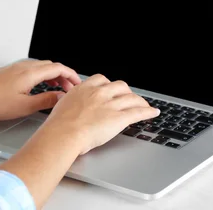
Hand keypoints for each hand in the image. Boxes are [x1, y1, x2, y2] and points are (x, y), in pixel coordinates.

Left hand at [0, 60, 80, 120]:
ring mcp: (15, 68)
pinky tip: (38, 88)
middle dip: (63, 75)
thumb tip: (61, 97)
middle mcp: (23, 67)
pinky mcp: (8, 72)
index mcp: (30, 73)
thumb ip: (45, 101)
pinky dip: (41, 76)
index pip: (58, 68)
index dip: (71, 75)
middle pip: (50, 65)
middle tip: (69, 89)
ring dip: (52, 75)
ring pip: (40, 67)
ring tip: (57, 89)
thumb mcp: (24, 107)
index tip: (78, 84)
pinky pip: (30, 69)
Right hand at [43, 74, 159, 154]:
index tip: (112, 90)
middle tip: (129, 98)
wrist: (64, 133)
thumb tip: (71, 106)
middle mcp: (100, 93)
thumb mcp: (62, 106)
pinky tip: (153, 112)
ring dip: (140, 101)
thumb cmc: (59, 125)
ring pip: (132, 98)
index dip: (109, 85)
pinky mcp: (120, 118)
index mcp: (85, 88)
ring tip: (144, 105)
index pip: (102, 79)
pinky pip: (138, 112)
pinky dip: (148, 111)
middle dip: (126, 92)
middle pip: (120, 86)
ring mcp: (111, 104)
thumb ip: (71, 103)